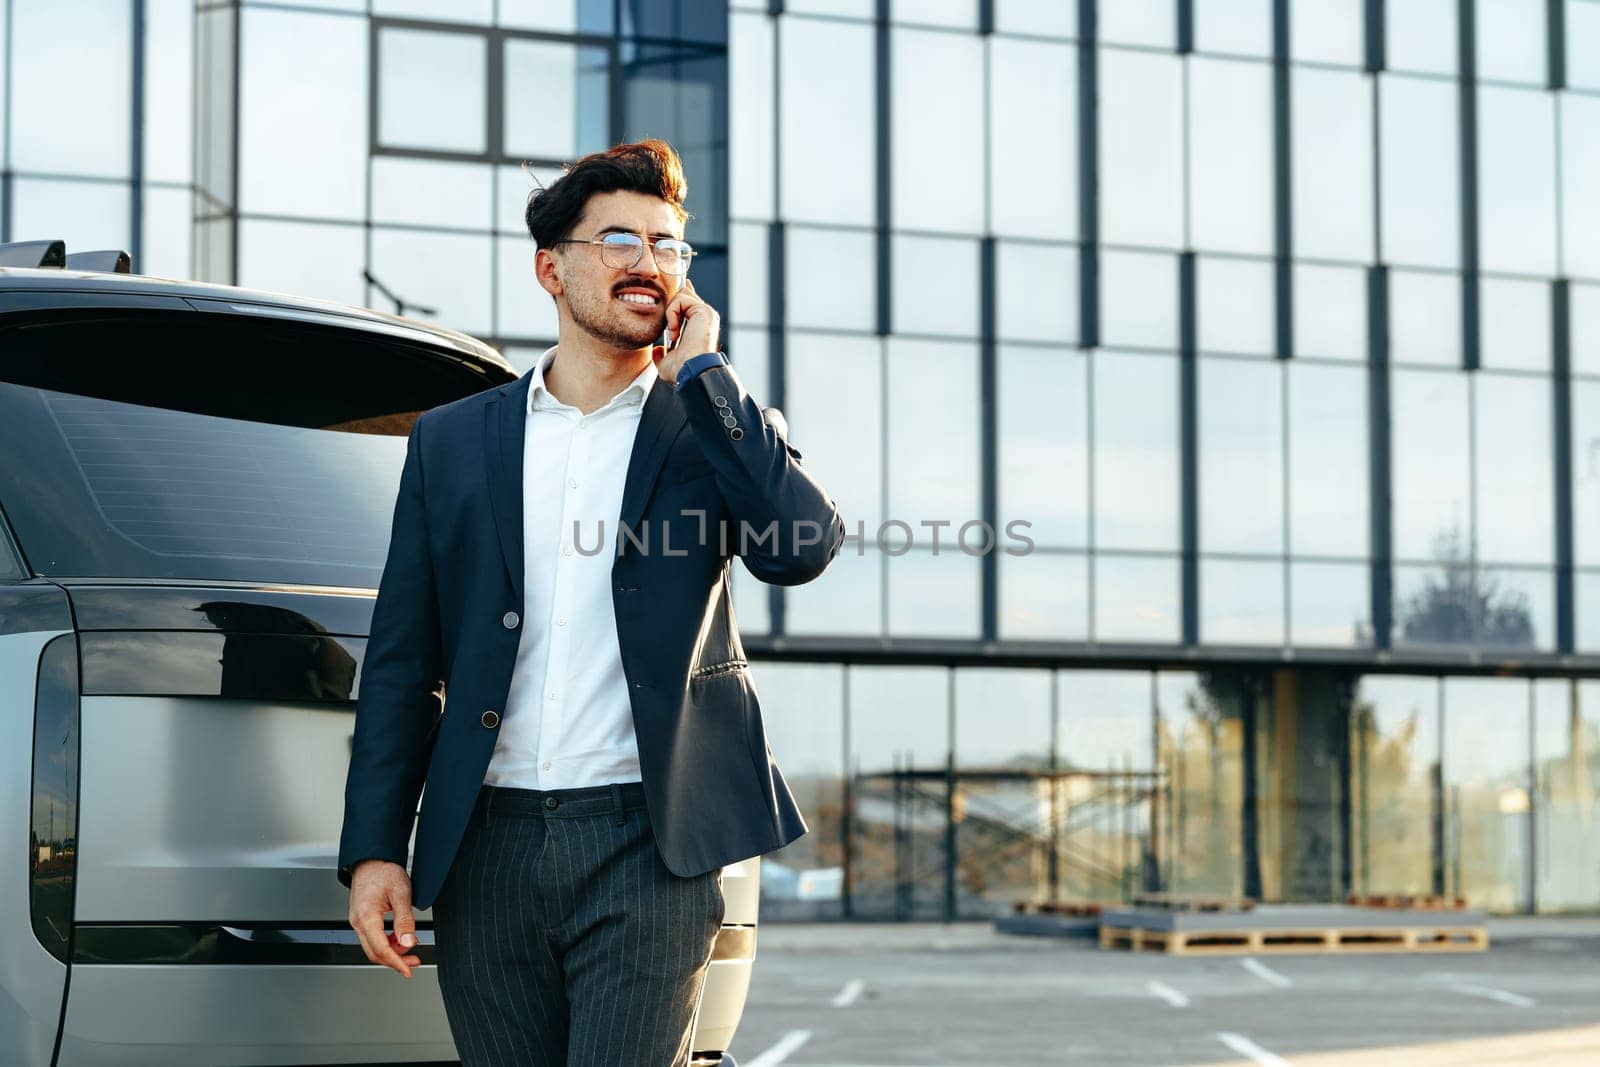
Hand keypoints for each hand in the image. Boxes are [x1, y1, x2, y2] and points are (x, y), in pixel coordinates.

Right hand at [349, 859, 421, 978]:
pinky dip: (386, 942)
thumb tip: (408, 943)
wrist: (371, 860)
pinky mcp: (361, 919)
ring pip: (373, 946)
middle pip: (374, 953)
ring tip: (410, 946)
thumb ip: (405, 920)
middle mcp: (358, 922)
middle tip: (414, 961)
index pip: (381, 950)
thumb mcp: (402, 893)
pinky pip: (372, 937)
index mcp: (367, 917)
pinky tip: (399, 937)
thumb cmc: (384, 872)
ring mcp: (358, 921)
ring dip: (391, 951)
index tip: (408, 970)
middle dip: (395, 960)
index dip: (396, 963)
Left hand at [656, 277, 720, 382]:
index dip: (676, 300)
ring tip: (673, 332)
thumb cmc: (682, 370)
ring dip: (671, 313)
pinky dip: (672, 314)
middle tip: (666, 319)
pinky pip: (680, 300)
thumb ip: (661, 354)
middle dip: (671, 301)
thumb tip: (657, 350)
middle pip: (685, 292)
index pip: (687, 304)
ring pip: (681, 296)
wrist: (691, 370)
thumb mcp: (666, 363)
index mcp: (697, 327)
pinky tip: (674, 330)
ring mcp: (705, 313)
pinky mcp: (703, 310)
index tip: (668, 295)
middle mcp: (703, 317)